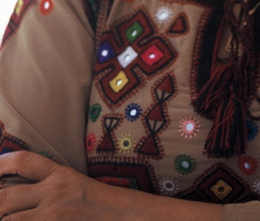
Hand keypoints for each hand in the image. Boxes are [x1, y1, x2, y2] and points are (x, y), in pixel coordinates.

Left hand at [0, 151, 129, 219]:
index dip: (0, 164)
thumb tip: (20, 195)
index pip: (23, 161)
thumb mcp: (80, 188)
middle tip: (0, 208)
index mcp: (62, 175)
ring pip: (8, 219)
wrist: (129, 219)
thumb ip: (52, 187)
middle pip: (4, 196)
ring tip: (9, 217)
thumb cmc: (106, 208)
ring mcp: (52, 216)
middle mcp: (54, 192)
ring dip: (6, 219)